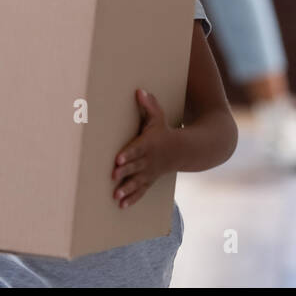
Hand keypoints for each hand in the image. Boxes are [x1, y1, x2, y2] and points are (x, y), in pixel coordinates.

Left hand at [112, 88, 177, 208]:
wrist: (183, 151)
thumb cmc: (164, 131)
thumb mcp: (159, 117)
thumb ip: (149, 105)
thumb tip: (140, 91)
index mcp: (148, 144)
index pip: (137, 149)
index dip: (127, 154)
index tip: (117, 159)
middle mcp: (148, 160)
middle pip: (135, 166)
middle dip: (124, 172)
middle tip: (113, 177)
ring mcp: (149, 172)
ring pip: (137, 182)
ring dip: (127, 189)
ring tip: (116, 196)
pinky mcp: (149, 180)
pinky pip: (141, 191)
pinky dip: (132, 198)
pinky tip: (121, 205)